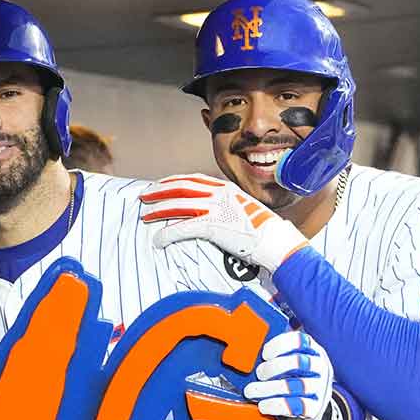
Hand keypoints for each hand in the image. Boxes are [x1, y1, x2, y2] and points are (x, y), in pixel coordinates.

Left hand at [139, 174, 307, 272]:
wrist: (275, 240)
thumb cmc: (262, 230)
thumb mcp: (243, 209)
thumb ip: (227, 206)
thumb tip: (212, 212)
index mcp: (226, 188)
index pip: (193, 178)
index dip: (172, 181)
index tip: (159, 184)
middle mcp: (219, 194)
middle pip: (181, 187)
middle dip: (159, 191)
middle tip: (144, 196)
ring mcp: (216, 209)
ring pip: (178, 205)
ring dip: (158, 210)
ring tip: (145, 215)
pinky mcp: (214, 226)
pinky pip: (183, 228)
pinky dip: (168, 233)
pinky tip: (158, 239)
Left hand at [242, 331, 333, 419]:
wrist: (311, 402)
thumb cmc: (294, 376)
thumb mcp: (289, 359)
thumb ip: (274, 354)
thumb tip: (248, 352)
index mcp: (311, 349)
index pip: (299, 340)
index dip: (279, 345)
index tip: (264, 354)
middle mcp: (319, 366)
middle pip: (298, 362)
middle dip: (273, 367)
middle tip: (259, 374)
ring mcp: (319, 387)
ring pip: (296, 386)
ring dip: (269, 388)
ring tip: (252, 391)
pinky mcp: (315, 407)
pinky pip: (297, 406)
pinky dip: (276, 405)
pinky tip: (263, 405)